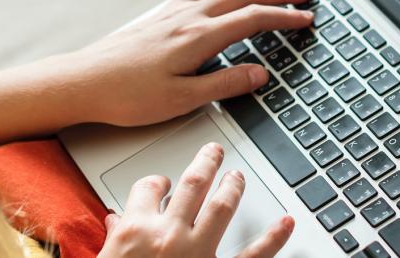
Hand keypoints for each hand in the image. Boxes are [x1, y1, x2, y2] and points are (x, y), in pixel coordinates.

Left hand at [67, 0, 312, 126]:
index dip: (284, 18)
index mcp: (198, 38)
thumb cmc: (127, 95)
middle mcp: (188, 18)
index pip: (252, 19)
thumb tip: (260, 73)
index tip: (306, 18)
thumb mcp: (181, 100)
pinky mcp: (161, 15)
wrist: (84, 82)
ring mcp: (173, 13)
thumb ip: (224, 85)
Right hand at [98, 142, 293, 257]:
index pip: (149, 187)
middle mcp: (168, 235)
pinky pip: (252, 257)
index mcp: (135, 230)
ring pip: (220, 207)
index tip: (163, 183)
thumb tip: (115, 222)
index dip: (158, 181)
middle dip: (205, 164)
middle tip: (214, 152)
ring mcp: (197, 253)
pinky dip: (272, 239)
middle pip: (191, 185)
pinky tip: (286, 223)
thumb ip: (114, 240)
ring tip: (238, 176)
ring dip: (232, 187)